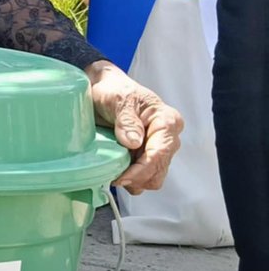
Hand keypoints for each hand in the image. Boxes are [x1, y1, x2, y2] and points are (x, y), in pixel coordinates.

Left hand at [85, 60, 183, 193]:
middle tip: (114, 177)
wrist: (103, 89)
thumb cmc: (114, 90)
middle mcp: (167, 137)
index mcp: (167, 121)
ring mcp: (157, 148)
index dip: (141, 170)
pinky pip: (143, 177)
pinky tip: (116, 172)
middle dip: (137, 178)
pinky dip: (131, 180)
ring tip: (114, 173)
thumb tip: (134, 143)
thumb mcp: (118, 100)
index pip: (159, 153)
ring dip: (134, 181)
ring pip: (153, 178)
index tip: (122, 178)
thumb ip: (127, 120)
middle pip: (158, 170)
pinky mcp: (145, 156)